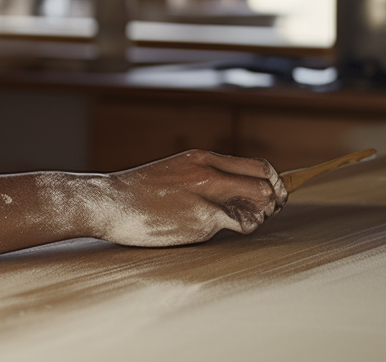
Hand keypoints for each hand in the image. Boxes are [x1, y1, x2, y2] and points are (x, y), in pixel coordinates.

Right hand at [92, 150, 286, 246]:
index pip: (256, 165)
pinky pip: (239, 223)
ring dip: (260, 215)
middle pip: (265, 183)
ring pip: (258, 202)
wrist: (109, 203)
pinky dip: (241, 227)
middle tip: (267, 212)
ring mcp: (206, 195)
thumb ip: (203, 176)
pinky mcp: (201, 218)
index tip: (275, 194)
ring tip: (245, 220)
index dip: (273, 181)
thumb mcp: (174, 171)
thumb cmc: (139, 192)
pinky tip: (228, 228)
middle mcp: (207, 172)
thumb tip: (235, 192)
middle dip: (274, 200)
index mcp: (201, 158)